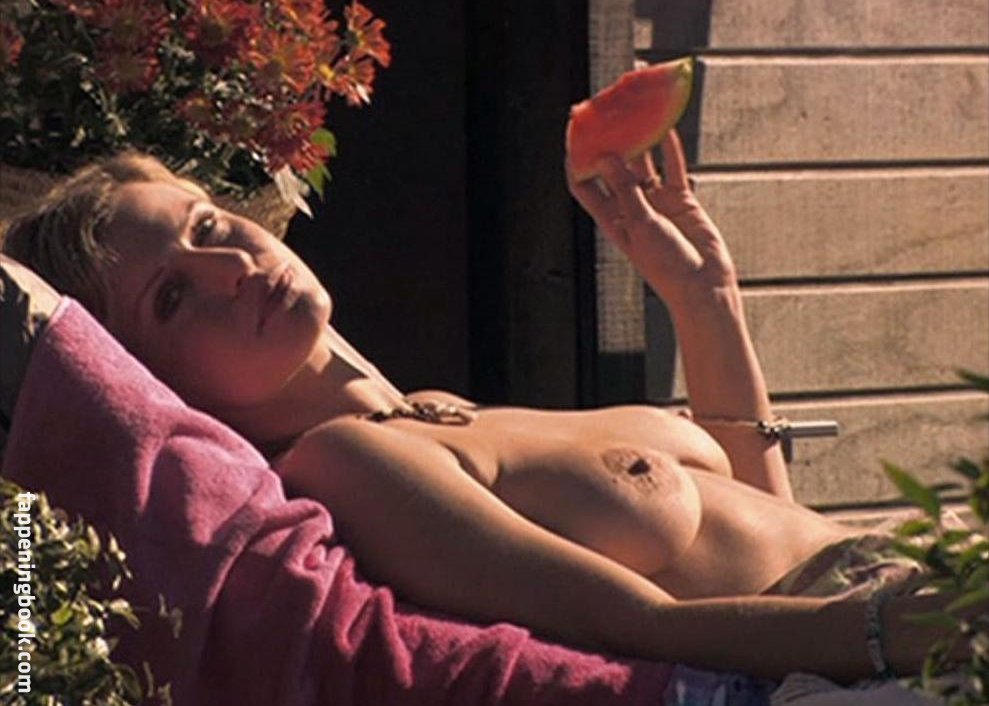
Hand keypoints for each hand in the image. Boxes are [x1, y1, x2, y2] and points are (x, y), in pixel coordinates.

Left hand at [566, 129, 736, 307]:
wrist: (703, 285)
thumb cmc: (666, 265)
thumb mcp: (640, 225)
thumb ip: (625, 189)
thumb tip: (606, 154)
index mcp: (610, 219)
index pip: (584, 185)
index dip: (576, 160)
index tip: (573, 133)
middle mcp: (629, 207)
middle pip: (612, 168)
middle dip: (606, 142)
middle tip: (601, 112)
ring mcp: (655, 201)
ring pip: (643, 163)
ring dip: (639, 139)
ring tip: (633, 111)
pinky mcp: (680, 199)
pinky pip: (673, 167)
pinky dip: (670, 148)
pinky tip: (666, 126)